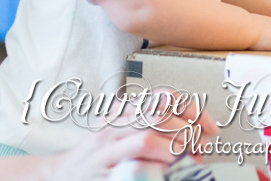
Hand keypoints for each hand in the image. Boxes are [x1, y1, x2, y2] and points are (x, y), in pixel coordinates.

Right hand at [45, 88, 218, 178]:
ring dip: (173, 150)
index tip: (208, 126)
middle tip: (200, 146)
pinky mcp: (105, 170)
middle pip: (158, 114)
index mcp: (123, 110)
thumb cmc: (99, 156)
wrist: (61, 175)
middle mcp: (115, 124)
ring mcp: (107, 148)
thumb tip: (195, 137)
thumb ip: (154, 129)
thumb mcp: (123, 132)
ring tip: (184, 159)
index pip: (162, 97)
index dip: (191, 109)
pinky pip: (133, 166)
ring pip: (146, 137)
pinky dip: (155, 169)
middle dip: (187, 131)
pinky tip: (165, 173)